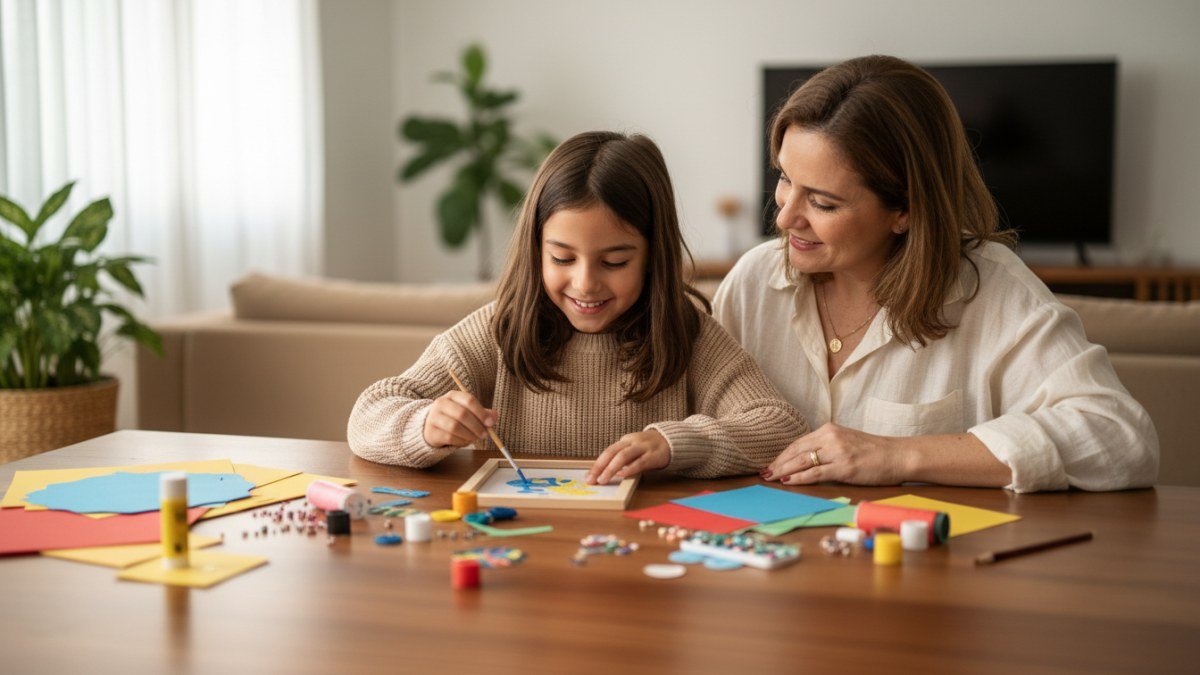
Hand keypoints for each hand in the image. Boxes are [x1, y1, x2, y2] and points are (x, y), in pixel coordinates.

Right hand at [422, 391, 496, 448]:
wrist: (432, 426)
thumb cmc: (454, 417)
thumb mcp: (469, 412)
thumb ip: (482, 413)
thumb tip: (494, 416)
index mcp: (453, 395)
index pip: (469, 400)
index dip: (481, 412)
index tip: (490, 423)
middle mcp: (441, 403)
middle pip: (462, 414)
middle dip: (476, 426)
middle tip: (485, 434)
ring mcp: (434, 417)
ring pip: (455, 426)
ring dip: (469, 435)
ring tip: (475, 438)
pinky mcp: (431, 431)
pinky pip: (449, 437)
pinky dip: (461, 441)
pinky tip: (465, 441)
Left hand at [586, 430, 670, 484]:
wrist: (672, 440)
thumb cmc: (649, 448)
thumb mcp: (633, 450)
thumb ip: (622, 458)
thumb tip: (604, 473)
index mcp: (625, 441)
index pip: (607, 452)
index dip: (596, 465)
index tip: (588, 477)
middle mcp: (632, 442)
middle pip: (612, 453)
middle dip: (599, 467)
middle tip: (591, 480)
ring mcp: (643, 447)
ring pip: (623, 456)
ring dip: (611, 469)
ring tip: (603, 480)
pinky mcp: (654, 455)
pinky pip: (640, 462)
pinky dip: (629, 468)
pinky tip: (622, 475)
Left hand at [761, 422, 909, 485]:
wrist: (898, 455)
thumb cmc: (874, 452)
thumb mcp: (847, 442)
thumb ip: (827, 447)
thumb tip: (806, 460)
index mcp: (829, 429)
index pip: (798, 442)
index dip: (782, 454)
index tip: (770, 463)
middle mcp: (830, 437)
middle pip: (796, 451)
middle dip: (778, 463)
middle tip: (764, 472)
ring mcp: (837, 452)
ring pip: (802, 461)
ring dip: (783, 470)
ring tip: (771, 477)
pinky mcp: (844, 467)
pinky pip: (815, 473)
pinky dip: (799, 477)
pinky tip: (788, 481)